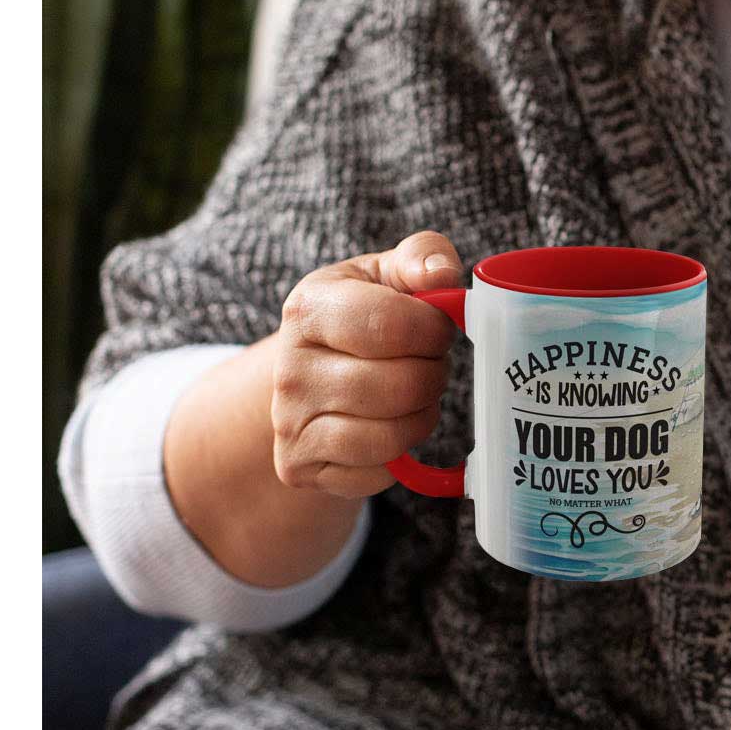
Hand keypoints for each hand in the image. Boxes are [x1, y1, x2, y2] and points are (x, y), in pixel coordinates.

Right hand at [270, 231, 463, 497]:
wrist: (307, 374)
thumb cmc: (361, 318)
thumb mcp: (386, 275)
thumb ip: (422, 257)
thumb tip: (441, 274)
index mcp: (309, 308)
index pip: (392, 324)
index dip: (434, 330)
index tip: (437, 329)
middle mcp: (289, 369)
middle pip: (401, 385)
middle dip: (432, 375)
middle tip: (427, 364)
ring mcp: (289, 423)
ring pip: (391, 435)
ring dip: (421, 416)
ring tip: (411, 394)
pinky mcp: (299, 467)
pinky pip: (379, 472)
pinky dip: (400, 453)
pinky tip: (389, 426)